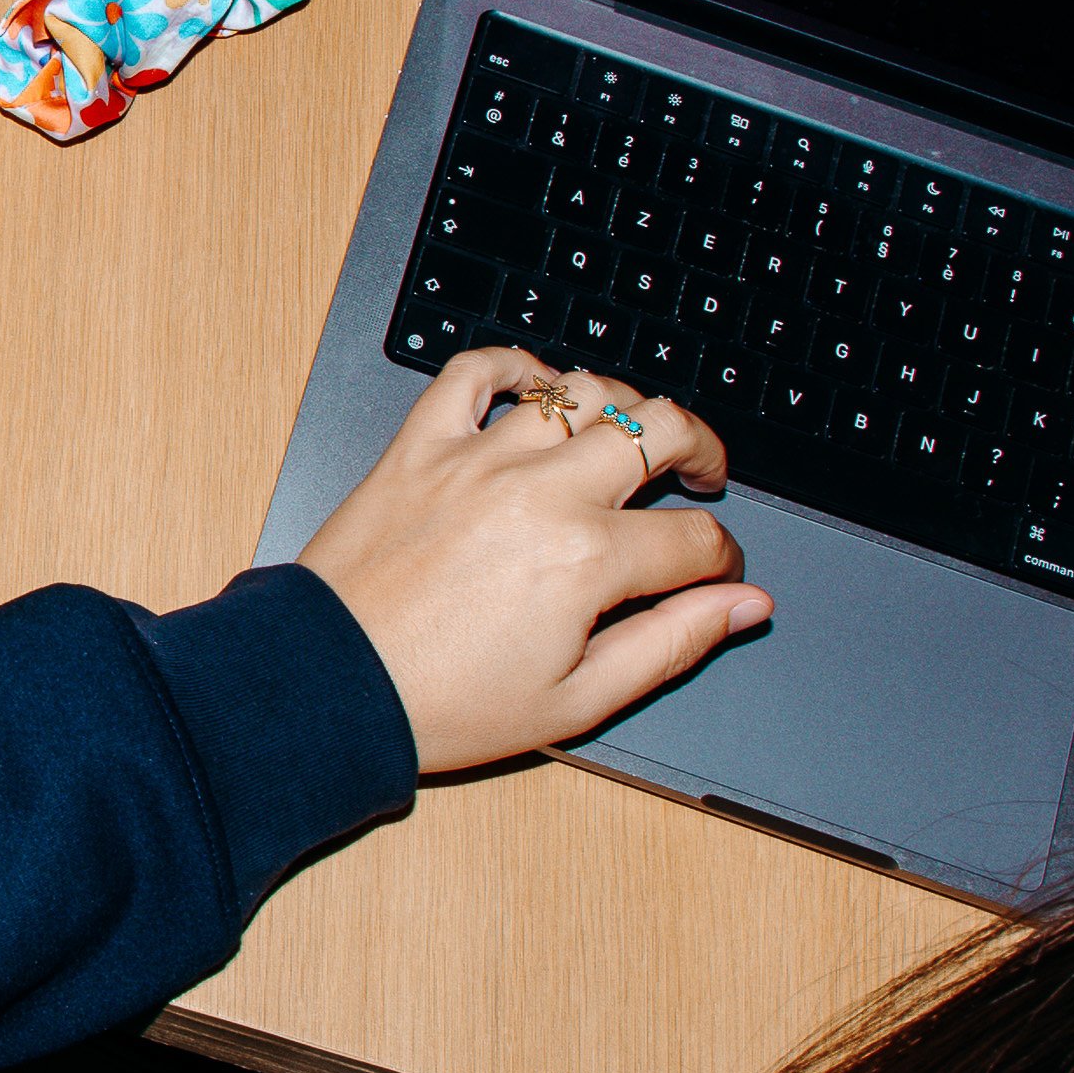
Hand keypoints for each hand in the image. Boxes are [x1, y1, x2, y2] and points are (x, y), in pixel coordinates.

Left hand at [297, 347, 769, 774]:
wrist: (329, 689)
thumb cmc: (442, 705)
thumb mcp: (578, 700)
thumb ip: (673, 643)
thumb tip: (744, 606)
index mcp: (587, 560)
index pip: (695, 540)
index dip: (723, 559)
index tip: (715, 572)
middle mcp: (540, 493)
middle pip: (660, 430)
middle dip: (700, 450)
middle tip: (699, 476)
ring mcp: (478, 460)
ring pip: (581, 391)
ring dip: (622, 407)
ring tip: (627, 437)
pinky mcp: (420, 446)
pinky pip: (475, 371)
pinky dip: (516, 368)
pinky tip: (539, 387)